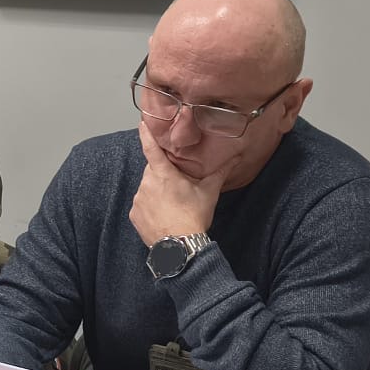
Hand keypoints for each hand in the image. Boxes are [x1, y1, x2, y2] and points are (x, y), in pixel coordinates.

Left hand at [131, 119, 228, 246]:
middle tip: (177, 186)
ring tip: (172, 205)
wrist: (180, 247)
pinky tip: (163, 215)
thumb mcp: (209, 192)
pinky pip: (141, 205)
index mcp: (164, 174)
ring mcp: (138, 200)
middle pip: (153, 171)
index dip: (146, 134)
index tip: (142, 123)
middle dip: (163, 175)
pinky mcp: (134, 215)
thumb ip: (220, 172)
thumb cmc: (194, 217)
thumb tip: (235, 157)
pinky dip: (150, 208)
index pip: (151, 148)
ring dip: (156, 192)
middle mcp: (147, 183)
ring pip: (147, 188)